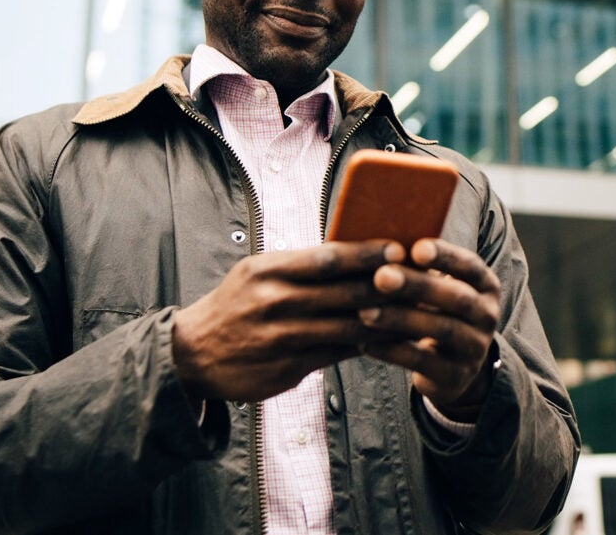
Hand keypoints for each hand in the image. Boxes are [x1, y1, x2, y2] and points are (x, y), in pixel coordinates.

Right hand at [172, 240, 406, 403]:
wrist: (192, 354)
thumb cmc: (236, 305)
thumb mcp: (258, 274)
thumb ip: (301, 267)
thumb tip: (357, 255)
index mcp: (267, 270)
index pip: (327, 257)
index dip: (367, 254)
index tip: (399, 248)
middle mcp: (273, 302)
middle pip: (343, 292)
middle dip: (387, 286)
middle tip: (423, 280)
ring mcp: (281, 338)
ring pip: (346, 327)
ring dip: (385, 320)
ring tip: (417, 312)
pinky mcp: (287, 368)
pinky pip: (337, 355)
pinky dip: (366, 346)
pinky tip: (389, 340)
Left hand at [357, 238, 501, 420]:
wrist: (454, 369)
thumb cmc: (437, 313)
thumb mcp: (440, 290)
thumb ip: (420, 269)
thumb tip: (378, 243)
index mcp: (485, 286)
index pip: (470, 266)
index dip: (445, 256)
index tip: (416, 248)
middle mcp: (487, 315)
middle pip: (456, 297)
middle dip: (417, 285)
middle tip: (381, 277)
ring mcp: (474, 348)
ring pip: (440, 329)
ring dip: (400, 319)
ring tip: (364, 311)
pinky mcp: (455, 376)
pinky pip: (422, 362)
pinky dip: (392, 351)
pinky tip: (364, 344)